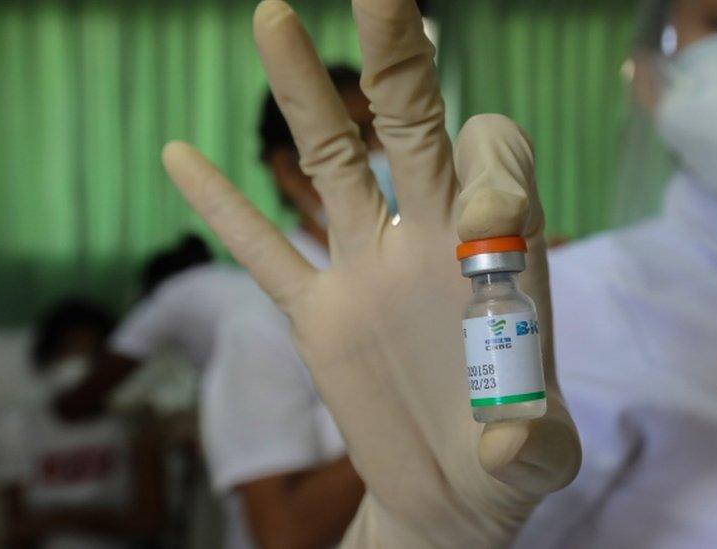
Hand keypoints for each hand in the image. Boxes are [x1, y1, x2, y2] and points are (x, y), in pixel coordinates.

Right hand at [162, 0, 579, 545]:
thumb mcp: (537, 459)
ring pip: (331, 165)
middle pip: (412, 128)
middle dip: (397, 62)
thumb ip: (533, 442)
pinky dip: (222, 211)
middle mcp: (429, 243)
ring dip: (304, 97)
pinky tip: (179, 155)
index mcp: (497, 257)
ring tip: (272, 17)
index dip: (492, 177)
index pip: (496, 169)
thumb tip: (512, 435)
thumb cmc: (511, 461)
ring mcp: (368, 270)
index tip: (482, 226)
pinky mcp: (319, 315)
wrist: (454, 490)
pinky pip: (265, 253)